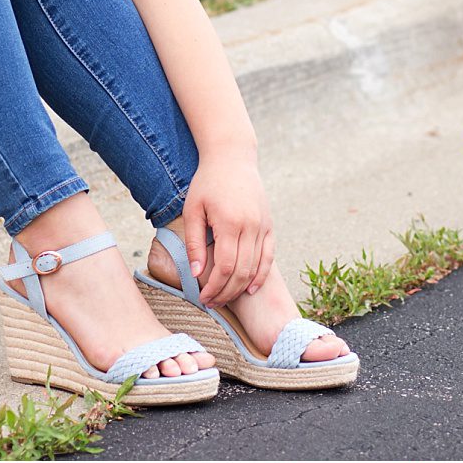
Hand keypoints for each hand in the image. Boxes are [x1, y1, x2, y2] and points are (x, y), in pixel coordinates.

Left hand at [177, 153, 273, 311]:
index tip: (203, 298)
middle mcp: (251, 226)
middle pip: (241, 271)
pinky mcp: (269, 225)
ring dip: (241, 287)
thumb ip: (195, 243)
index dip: (215, 287)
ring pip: (256, 267)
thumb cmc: (207, 183)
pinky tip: (250, 288)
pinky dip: (261, 275)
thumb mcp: (193, 210)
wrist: (232, 159)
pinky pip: (269, 256)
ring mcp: (263, 226)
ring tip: (226, 298)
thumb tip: (195, 274)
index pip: (225, 267)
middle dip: (226, 292)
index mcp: (230, 223)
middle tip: (212, 303)